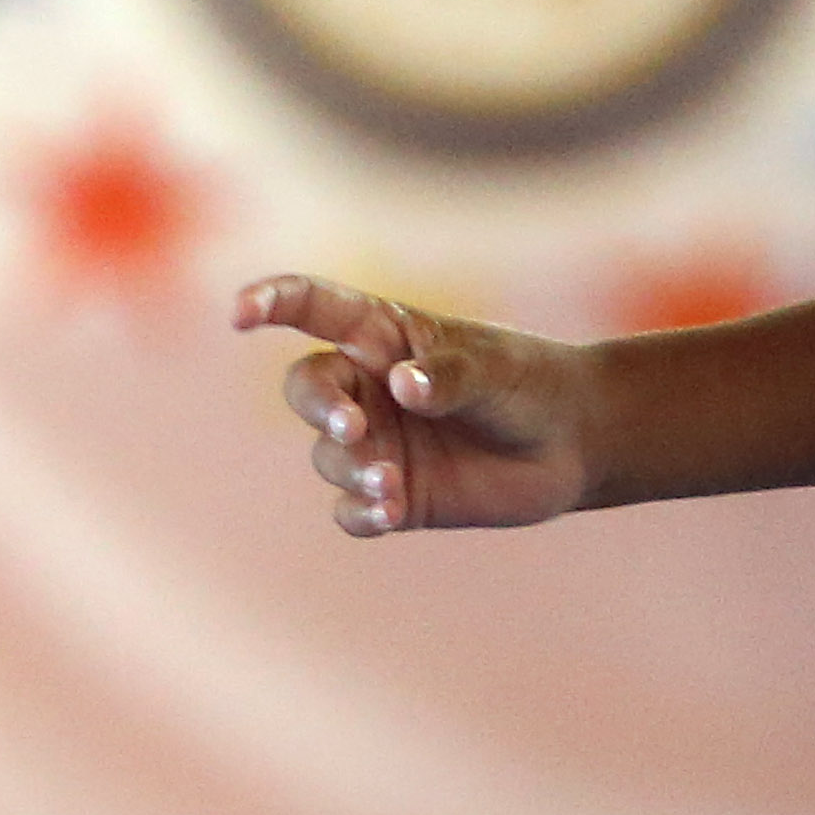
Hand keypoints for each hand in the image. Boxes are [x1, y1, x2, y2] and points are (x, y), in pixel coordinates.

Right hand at [233, 274, 600, 536]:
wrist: (572, 443)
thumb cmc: (528, 383)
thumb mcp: (495, 370)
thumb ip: (450, 375)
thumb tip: (402, 385)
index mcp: (385, 336)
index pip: (315, 308)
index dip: (273, 302)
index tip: (241, 314)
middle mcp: (368, 389)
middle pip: (307, 388)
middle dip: (317, 407)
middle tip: (350, 427)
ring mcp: (377, 443)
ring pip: (329, 455)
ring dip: (352, 468)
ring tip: (390, 481)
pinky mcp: (393, 494)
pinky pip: (351, 508)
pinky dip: (360, 511)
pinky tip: (385, 512)